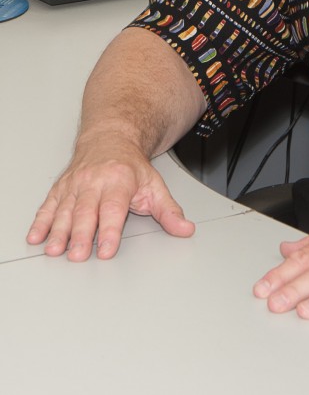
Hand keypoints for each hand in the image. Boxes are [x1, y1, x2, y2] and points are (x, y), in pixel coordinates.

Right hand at [26, 136, 194, 260]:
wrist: (111, 139)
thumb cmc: (131, 166)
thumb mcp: (155, 185)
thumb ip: (168, 211)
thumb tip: (185, 229)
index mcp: (119, 181)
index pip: (113, 208)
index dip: (109, 230)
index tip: (106, 250)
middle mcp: (94, 182)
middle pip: (85, 211)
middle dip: (80, 235)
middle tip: (76, 256)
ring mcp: (75, 185)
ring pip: (64, 210)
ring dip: (58, 232)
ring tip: (54, 250)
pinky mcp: (61, 189)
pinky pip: (48, 206)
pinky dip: (41, 222)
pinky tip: (36, 237)